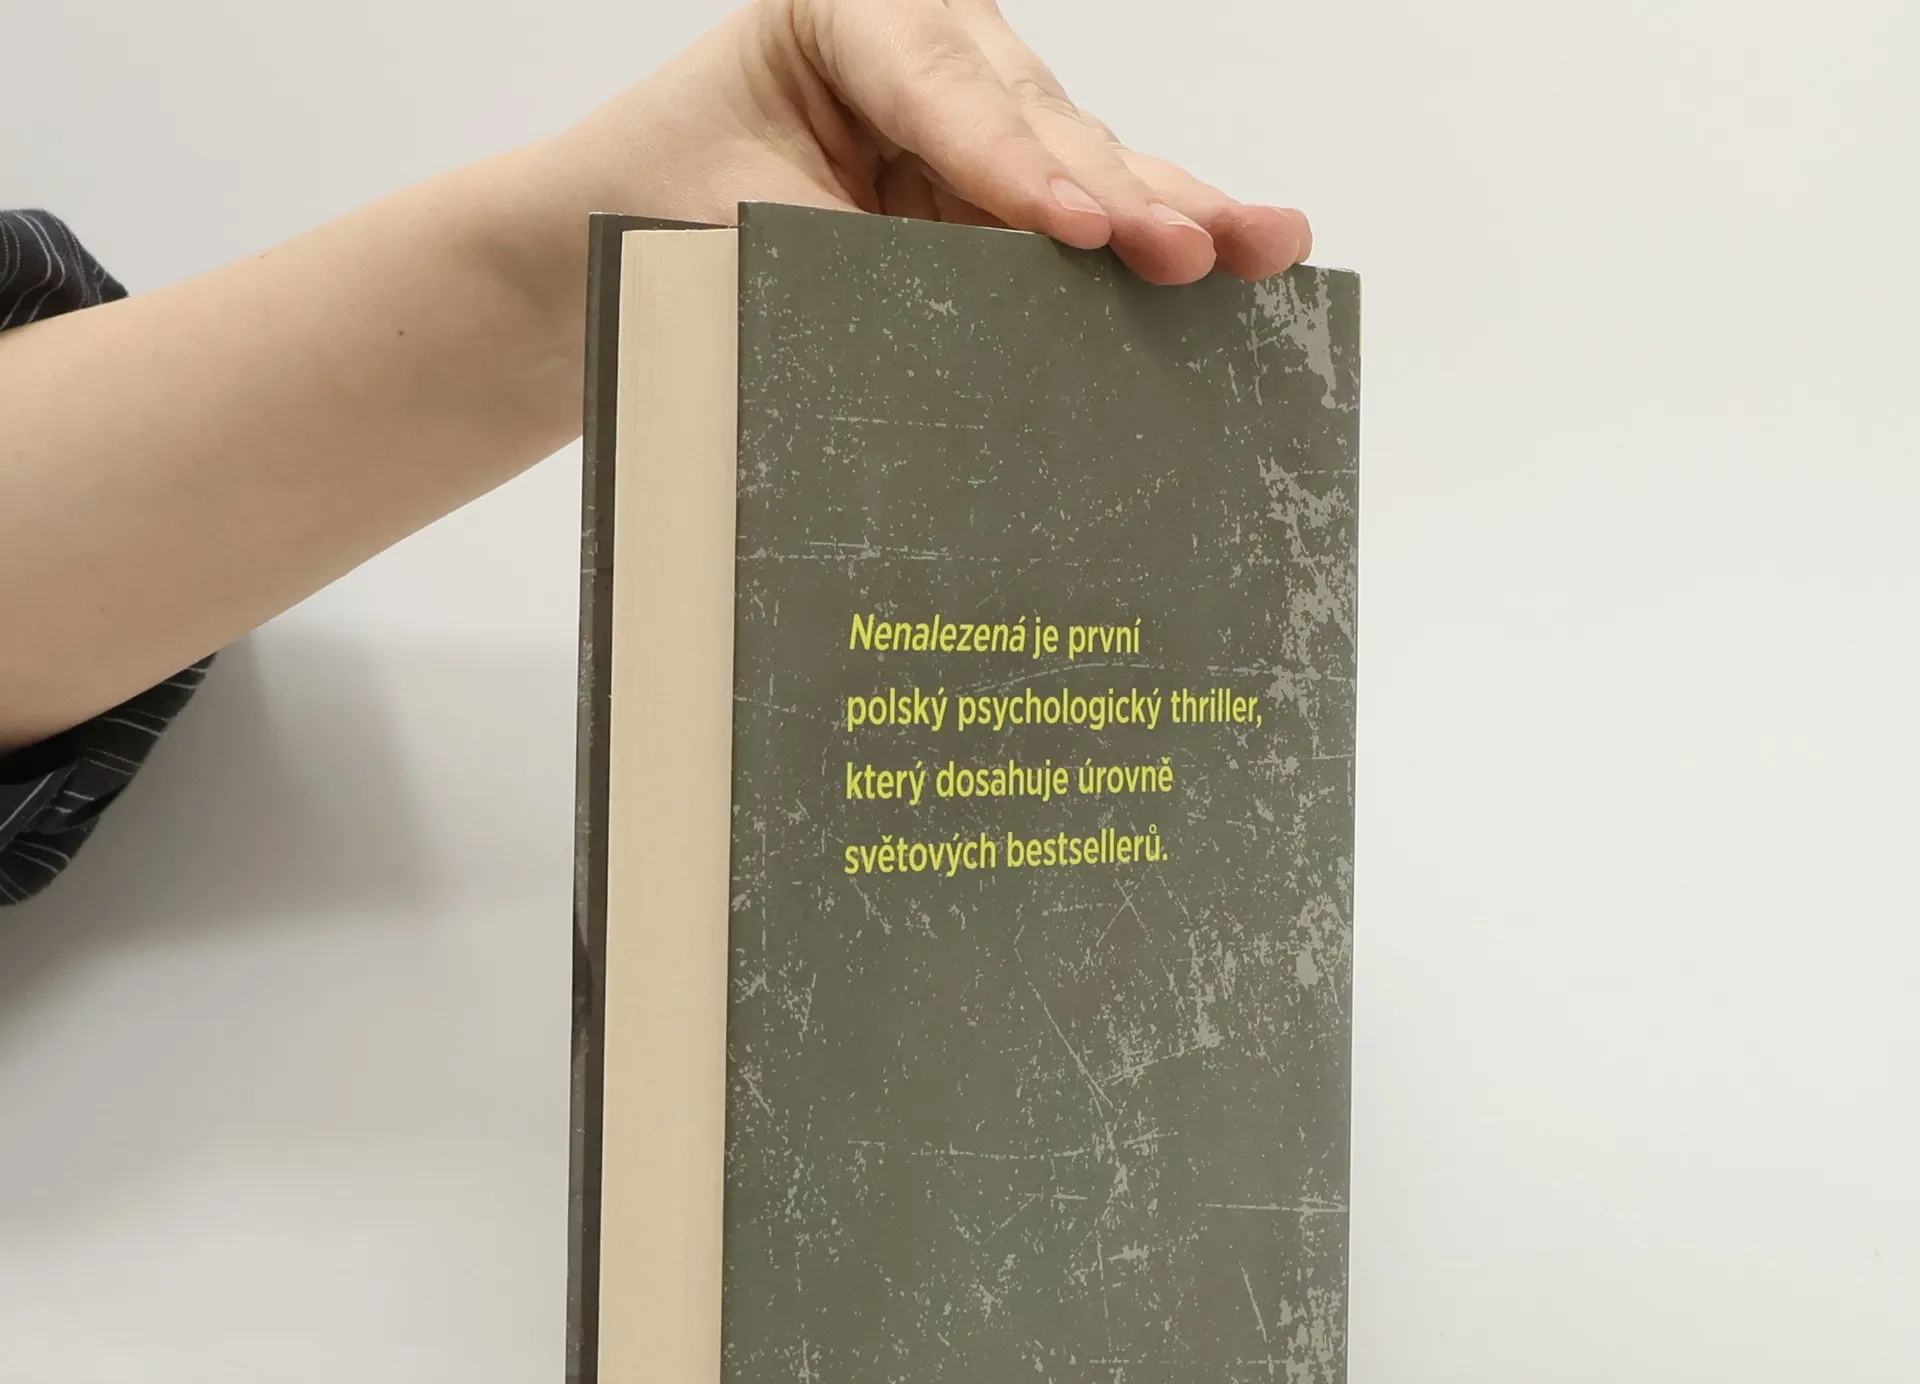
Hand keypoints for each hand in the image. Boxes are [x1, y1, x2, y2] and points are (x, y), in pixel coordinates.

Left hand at [550, 0, 1310, 284]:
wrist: (599, 244)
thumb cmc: (651, 215)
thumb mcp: (739, 231)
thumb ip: (855, 264)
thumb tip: (969, 345)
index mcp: (843, 15)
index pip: (944, 94)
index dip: (1017, 169)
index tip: (1076, 231)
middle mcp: (923, 47)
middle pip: (1040, 121)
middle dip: (1127, 194)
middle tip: (1202, 248)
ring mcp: (967, 115)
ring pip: (1082, 160)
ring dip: (1170, 211)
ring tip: (1264, 242)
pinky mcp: (988, 187)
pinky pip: (1076, 211)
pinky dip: (1144, 240)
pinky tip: (1233, 251)